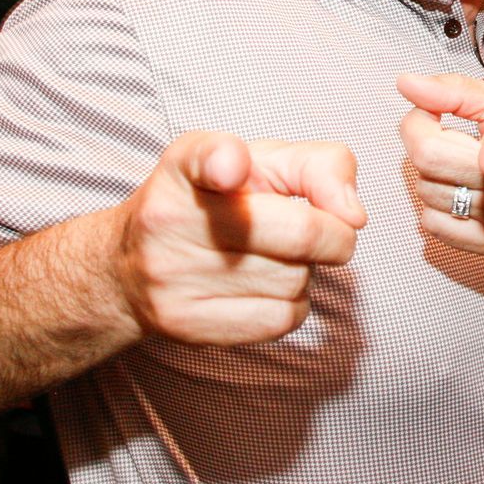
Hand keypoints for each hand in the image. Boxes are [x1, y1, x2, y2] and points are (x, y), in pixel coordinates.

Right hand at [112, 130, 365, 345]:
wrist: (129, 266)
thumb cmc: (214, 202)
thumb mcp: (260, 161)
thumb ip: (318, 166)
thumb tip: (353, 215)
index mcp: (186, 166)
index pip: (205, 158)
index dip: (224, 162)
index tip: (232, 168)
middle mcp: (171, 220)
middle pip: (298, 233)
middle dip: (333, 235)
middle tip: (328, 232)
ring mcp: (174, 279)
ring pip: (295, 281)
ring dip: (306, 270)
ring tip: (277, 257)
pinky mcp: (188, 326)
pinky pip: (281, 320)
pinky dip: (293, 304)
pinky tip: (268, 287)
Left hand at [396, 72, 483, 261]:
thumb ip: (455, 91)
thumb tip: (405, 84)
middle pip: (434, 161)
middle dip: (418, 133)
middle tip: (433, 125)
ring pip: (428, 192)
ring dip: (427, 170)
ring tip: (453, 160)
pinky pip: (434, 226)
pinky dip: (432, 204)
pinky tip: (454, 189)